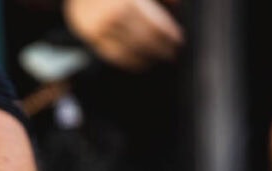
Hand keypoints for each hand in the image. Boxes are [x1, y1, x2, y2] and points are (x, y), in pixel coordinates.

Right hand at [63, 0, 183, 71]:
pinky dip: (130, 62)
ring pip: (131, 49)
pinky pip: (115, 55)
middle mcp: (115, 13)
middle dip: (161, 48)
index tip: (178, 41)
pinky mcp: (93, 38)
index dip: (169, 35)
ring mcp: (102, 28)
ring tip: (158, 59)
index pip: (155, 23)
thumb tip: (176, 4)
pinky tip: (140, 63)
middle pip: (145, 38)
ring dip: (148, 57)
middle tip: (172, 54)